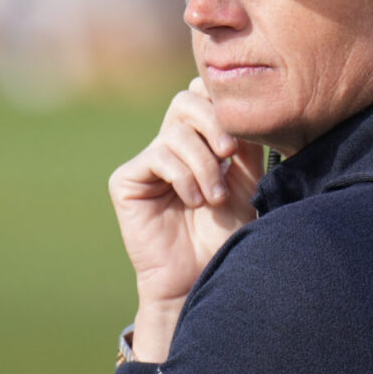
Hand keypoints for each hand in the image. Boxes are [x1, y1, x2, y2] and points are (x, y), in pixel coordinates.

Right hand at [109, 80, 265, 359]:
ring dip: (203, 163)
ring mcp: (147, 162)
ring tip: (214, 197)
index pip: (202, 96)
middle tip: (230, 154)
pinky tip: (193, 202)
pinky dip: (183, 176)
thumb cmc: (225, 235)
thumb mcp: (245, 183)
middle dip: (214, 123)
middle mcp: (170, 146)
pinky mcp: (127, 180)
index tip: (242, 137)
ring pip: (176, 131)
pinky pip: (158, 155)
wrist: (200, 277)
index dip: (221, 103)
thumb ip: (244, 144)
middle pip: (186, 100)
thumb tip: (243, 107)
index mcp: (198, 142)